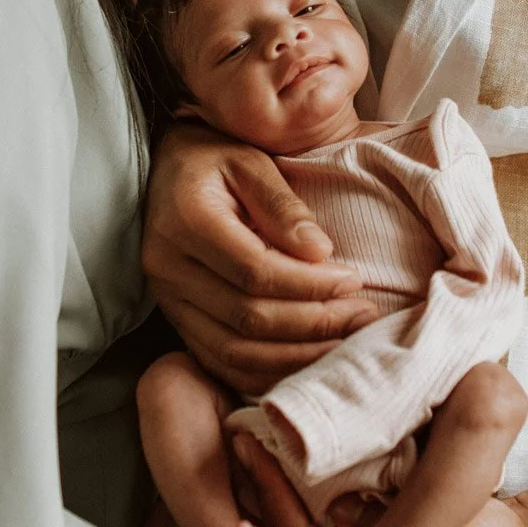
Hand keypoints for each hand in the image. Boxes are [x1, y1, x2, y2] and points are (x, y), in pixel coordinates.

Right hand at [141, 122, 378, 394]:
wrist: (166, 167)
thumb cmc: (213, 156)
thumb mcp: (251, 160)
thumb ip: (283, 204)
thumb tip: (321, 252)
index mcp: (186, 222)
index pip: (255, 272)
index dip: (310, 284)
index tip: (354, 280)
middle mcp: (168, 268)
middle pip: (247, 318)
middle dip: (313, 323)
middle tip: (362, 314)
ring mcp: (167, 299)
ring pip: (234, 351)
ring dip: (296, 356)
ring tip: (345, 341)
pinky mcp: (175, 319)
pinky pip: (221, 361)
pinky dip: (267, 370)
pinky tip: (307, 359)